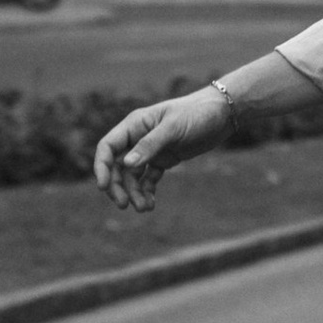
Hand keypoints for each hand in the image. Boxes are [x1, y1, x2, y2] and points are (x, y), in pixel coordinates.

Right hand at [92, 86, 231, 210]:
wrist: (221, 114)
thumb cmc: (196, 113)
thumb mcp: (173, 128)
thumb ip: (150, 145)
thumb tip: (126, 165)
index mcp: (135, 125)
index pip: (108, 147)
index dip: (101, 167)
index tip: (103, 187)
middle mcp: (138, 138)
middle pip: (117, 166)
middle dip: (117, 186)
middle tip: (124, 205)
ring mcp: (150, 150)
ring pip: (132, 176)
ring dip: (134, 193)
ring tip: (144, 209)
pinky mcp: (164, 159)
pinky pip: (148, 178)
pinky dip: (147, 191)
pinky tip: (151, 204)